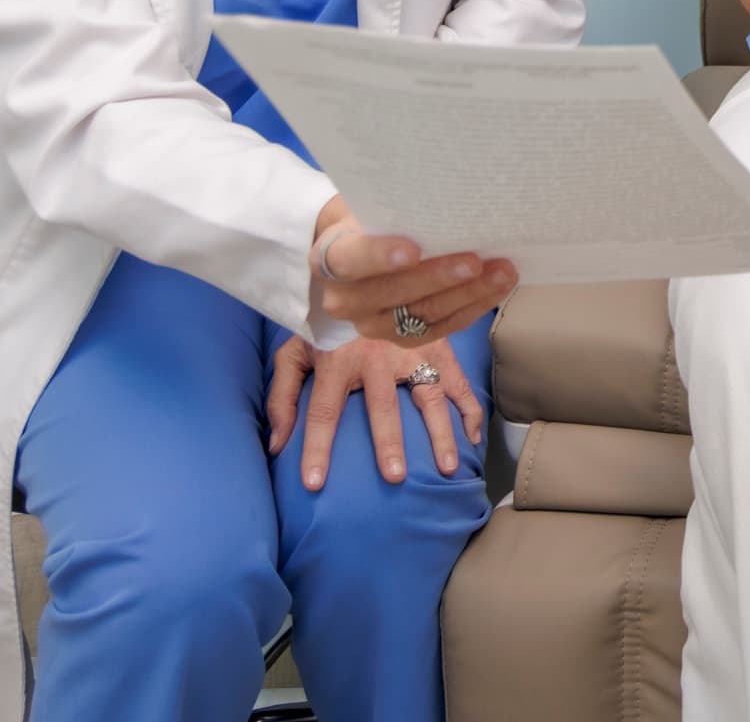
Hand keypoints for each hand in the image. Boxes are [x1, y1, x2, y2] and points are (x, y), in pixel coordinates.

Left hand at [266, 333, 485, 491]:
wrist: (358, 265)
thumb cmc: (323, 321)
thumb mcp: (293, 351)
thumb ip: (283, 397)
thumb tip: (277, 445)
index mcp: (336, 359)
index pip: (323, 411)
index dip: (316, 448)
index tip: (314, 483)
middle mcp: (375, 355)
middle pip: (383, 406)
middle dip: (388, 442)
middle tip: (395, 476)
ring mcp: (411, 348)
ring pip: (430, 394)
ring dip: (440, 432)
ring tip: (446, 467)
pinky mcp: (437, 341)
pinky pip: (458, 378)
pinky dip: (469, 407)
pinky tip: (473, 436)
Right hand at [311, 200, 518, 346]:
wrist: (362, 252)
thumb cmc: (374, 221)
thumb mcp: (372, 209)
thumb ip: (397, 212)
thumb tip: (451, 198)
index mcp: (329, 259)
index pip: (350, 260)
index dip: (379, 256)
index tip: (413, 250)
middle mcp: (345, 300)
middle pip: (393, 293)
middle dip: (438, 278)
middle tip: (476, 261)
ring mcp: (373, 325)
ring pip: (422, 314)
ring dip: (467, 294)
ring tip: (502, 272)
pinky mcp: (401, 339)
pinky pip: (440, 328)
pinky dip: (472, 308)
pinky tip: (497, 288)